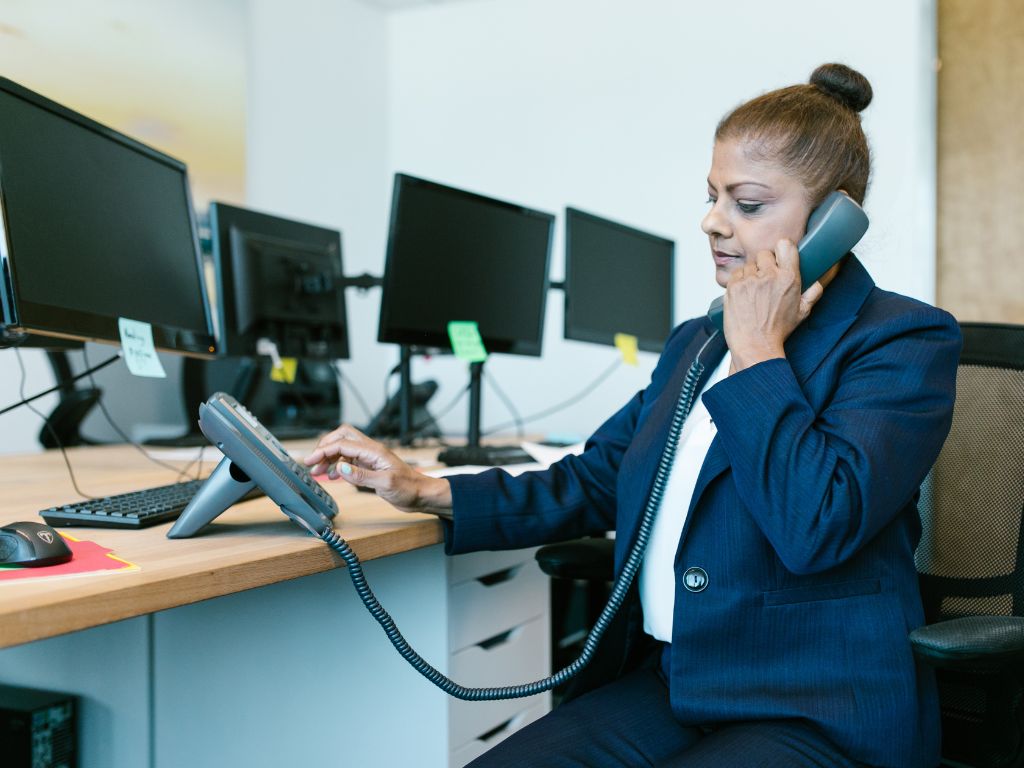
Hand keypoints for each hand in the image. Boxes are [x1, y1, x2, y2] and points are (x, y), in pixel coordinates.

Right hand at [303, 425, 451, 514]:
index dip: (324, 450)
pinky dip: (336, 467)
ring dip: (329, 458)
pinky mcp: (369, 468)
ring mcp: (369, 459)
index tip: (310, 461)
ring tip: (317, 472)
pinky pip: (348, 461)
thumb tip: (340, 469)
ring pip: (343, 449)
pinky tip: (331, 476)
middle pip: (342, 437)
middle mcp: (370, 451)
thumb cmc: (409, 488)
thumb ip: (361, 476)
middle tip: (312, 462)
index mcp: (374, 451)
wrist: (421, 495)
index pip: (343, 444)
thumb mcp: (385, 483)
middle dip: (325, 447)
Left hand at [723, 238, 824, 372]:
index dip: (781, 250)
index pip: (785, 245)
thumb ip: (813, 292)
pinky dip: (739, 281)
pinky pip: (736, 274)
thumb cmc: (778, 331)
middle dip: (765, 264)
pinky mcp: (733, 287)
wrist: (755, 345)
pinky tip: (744, 295)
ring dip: (751, 274)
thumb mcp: (802, 312)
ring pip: (749, 265)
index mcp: (789, 278)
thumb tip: (819, 279)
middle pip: (764, 254)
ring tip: (753, 292)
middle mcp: (768, 276)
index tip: (779, 256)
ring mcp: (749, 280)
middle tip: (765, 280)